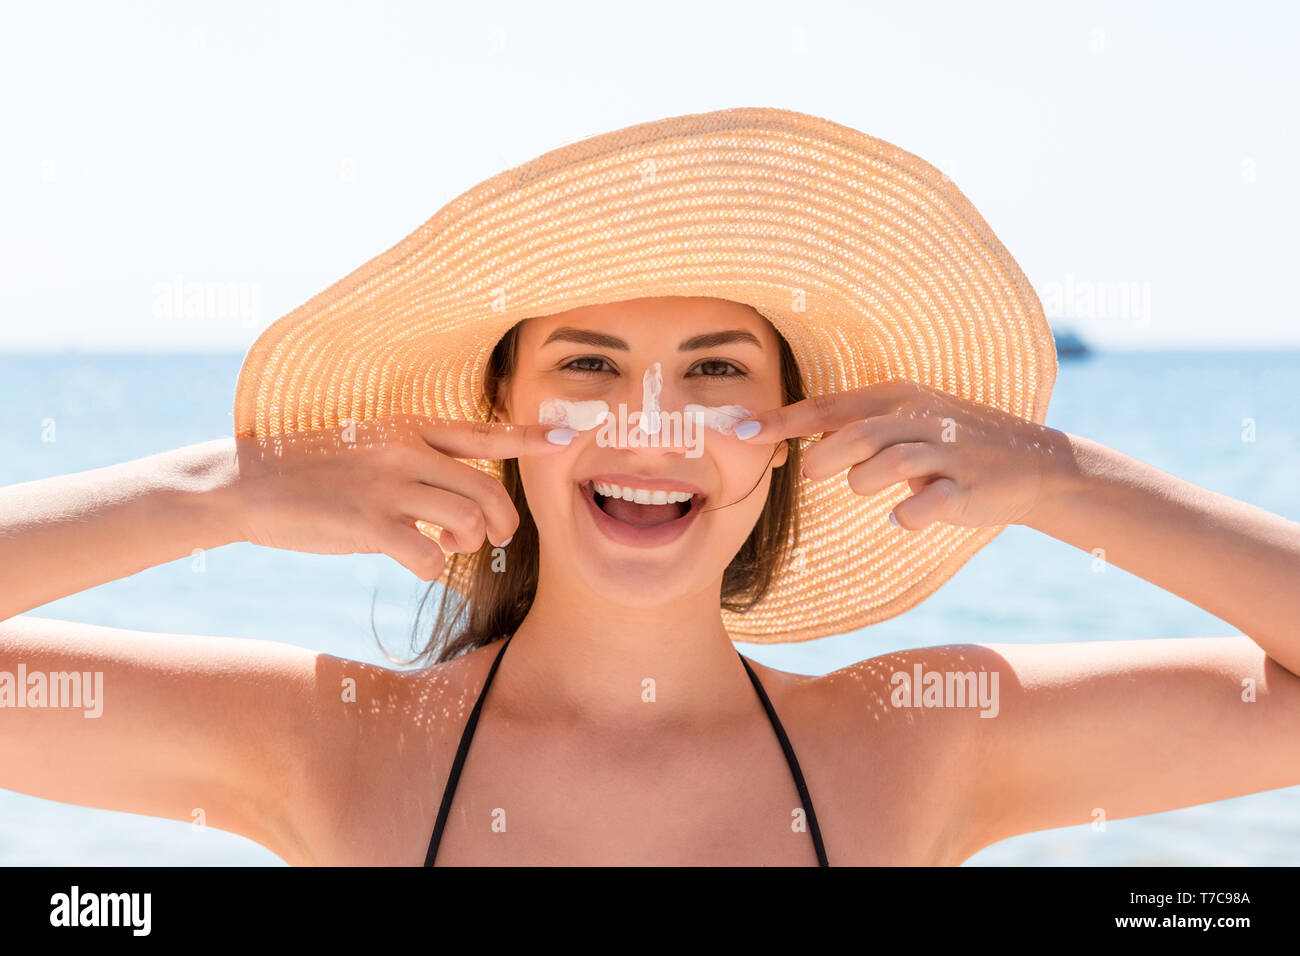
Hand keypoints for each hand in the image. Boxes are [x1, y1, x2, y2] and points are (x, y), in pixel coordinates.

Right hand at [232, 416, 574, 578]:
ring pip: (467, 522)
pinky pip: (430, 555)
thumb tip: (463, 517)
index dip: (530, 437)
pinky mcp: (368, 522)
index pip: (482, 432)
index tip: (569, 437)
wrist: (247, 483)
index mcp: (409, 428)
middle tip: (494, 536)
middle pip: (487, 488)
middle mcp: (404, 450)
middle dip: (503, 520)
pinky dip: (434, 568)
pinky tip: (417, 564)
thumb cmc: (314, 472)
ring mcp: (387, 485)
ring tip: (447, 547)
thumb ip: (420, 468)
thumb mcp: (370, 450)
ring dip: (467, 545)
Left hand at [736, 379, 1069, 530]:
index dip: (781, 421)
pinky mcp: (967, 487)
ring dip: (865, 484)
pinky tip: (904, 517)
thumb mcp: (901, 421)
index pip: (827, 407)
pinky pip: (927, 504)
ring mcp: (946, 452)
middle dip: (825, 457)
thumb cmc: (948, 442)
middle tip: (813, 473)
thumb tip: (792, 444)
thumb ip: (850, 428)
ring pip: (887, 466)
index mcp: (895, 398)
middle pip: (855, 435)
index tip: (740, 432)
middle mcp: (919, 418)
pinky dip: (908, 515)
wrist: (1030, 462)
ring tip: (868, 490)